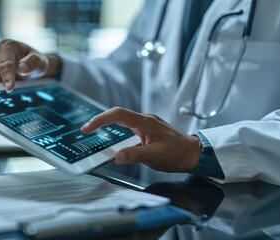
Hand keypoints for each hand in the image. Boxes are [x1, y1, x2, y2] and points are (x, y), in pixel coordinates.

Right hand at [0, 39, 59, 91]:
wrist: (35, 65)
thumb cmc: (36, 61)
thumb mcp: (40, 61)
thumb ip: (32, 63)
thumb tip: (22, 69)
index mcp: (8, 46)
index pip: (4, 64)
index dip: (6, 76)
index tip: (9, 88)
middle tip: (0, 94)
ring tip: (3, 94)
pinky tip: (2, 94)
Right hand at [81, 107, 200, 172]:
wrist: (192, 153)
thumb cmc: (177, 154)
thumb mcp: (155, 156)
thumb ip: (135, 155)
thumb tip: (115, 157)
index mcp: (145, 123)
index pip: (118, 114)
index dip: (101, 119)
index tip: (88, 128)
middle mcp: (144, 120)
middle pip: (117, 114)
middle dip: (100, 120)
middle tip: (86, 131)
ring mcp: (146, 124)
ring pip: (122, 120)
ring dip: (108, 124)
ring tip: (94, 133)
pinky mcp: (146, 130)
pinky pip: (128, 127)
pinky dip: (116, 131)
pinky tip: (112, 141)